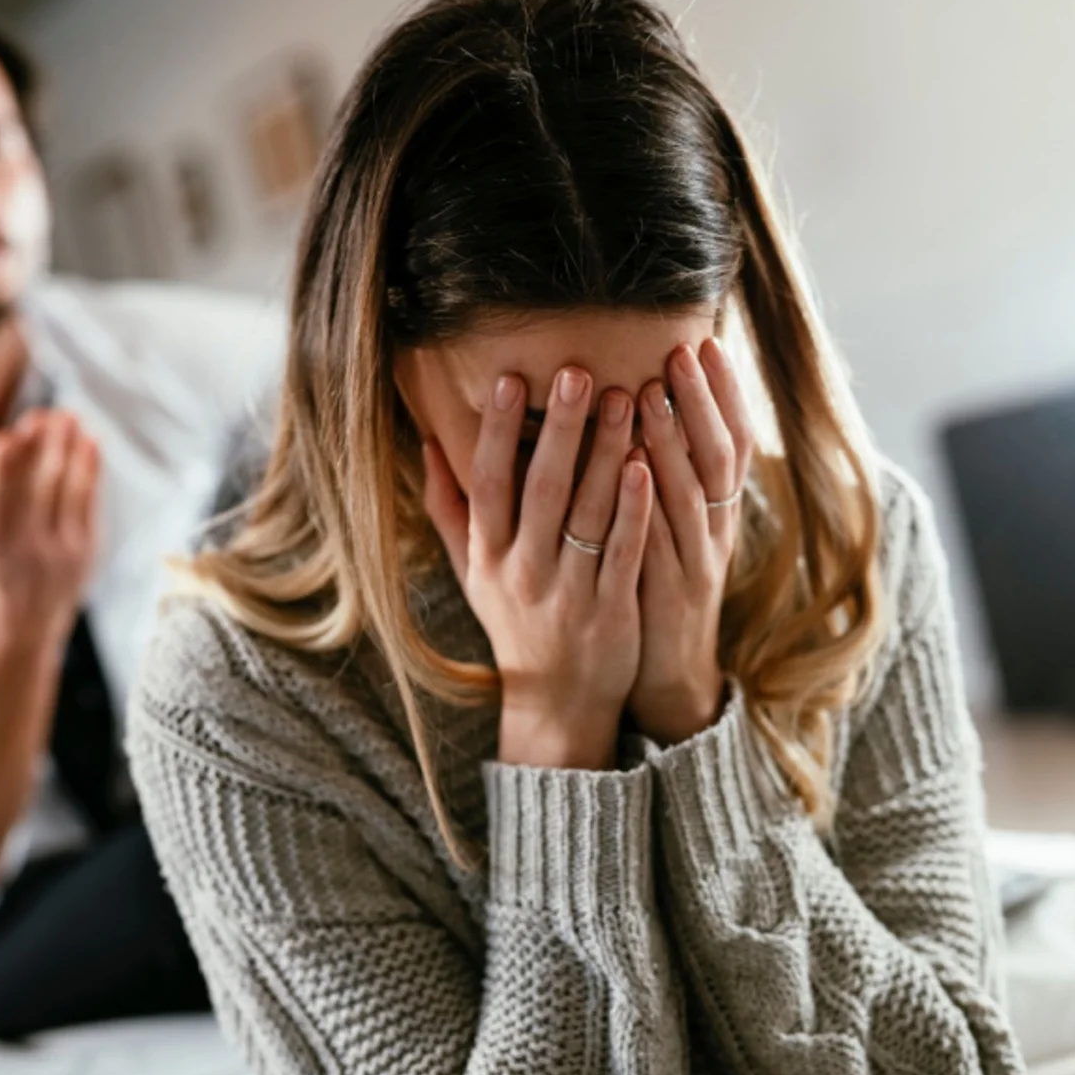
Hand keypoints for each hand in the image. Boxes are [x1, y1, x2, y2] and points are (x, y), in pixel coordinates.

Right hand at [0, 409, 101, 643]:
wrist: (20, 629)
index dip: (5, 465)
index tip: (11, 433)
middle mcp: (23, 547)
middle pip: (36, 486)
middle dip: (42, 447)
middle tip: (47, 412)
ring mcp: (59, 550)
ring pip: (66, 489)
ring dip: (69, 449)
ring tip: (69, 416)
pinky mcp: (86, 551)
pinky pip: (89, 503)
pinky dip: (90, 471)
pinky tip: (89, 442)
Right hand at [422, 368, 653, 769]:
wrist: (556, 702)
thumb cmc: (514, 622)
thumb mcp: (472, 571)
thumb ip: (448, 509)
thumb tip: (427, 442)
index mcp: (488, 556)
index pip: (487, 483)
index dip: (494, 432)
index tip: (508, 379)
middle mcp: (522, 572)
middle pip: (540, 490)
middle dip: (559, 429)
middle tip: (577, 372)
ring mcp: (567, 593)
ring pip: (587, 514)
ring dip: (605, 454)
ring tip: (624, 398)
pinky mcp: (611, 611)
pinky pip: (624, 552)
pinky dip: (634, 509)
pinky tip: (646, 465)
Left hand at [628, 339, 754, 743]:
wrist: (668, 671)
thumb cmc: (659, 586)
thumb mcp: (671, 527)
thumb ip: (668, 474)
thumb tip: (648, 411)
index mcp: (719, 512)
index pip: (733, 441)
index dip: (724, 394)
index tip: (706, 344)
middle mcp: (716, 531)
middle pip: (719, 457)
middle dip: (701, 401)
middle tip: (682, 351)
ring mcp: (696, 563)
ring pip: (691, 493)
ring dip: (673, 442)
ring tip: (651, 394)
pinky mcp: (669, 594)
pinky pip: (661, 542)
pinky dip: (649, 504)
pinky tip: (632, 470)